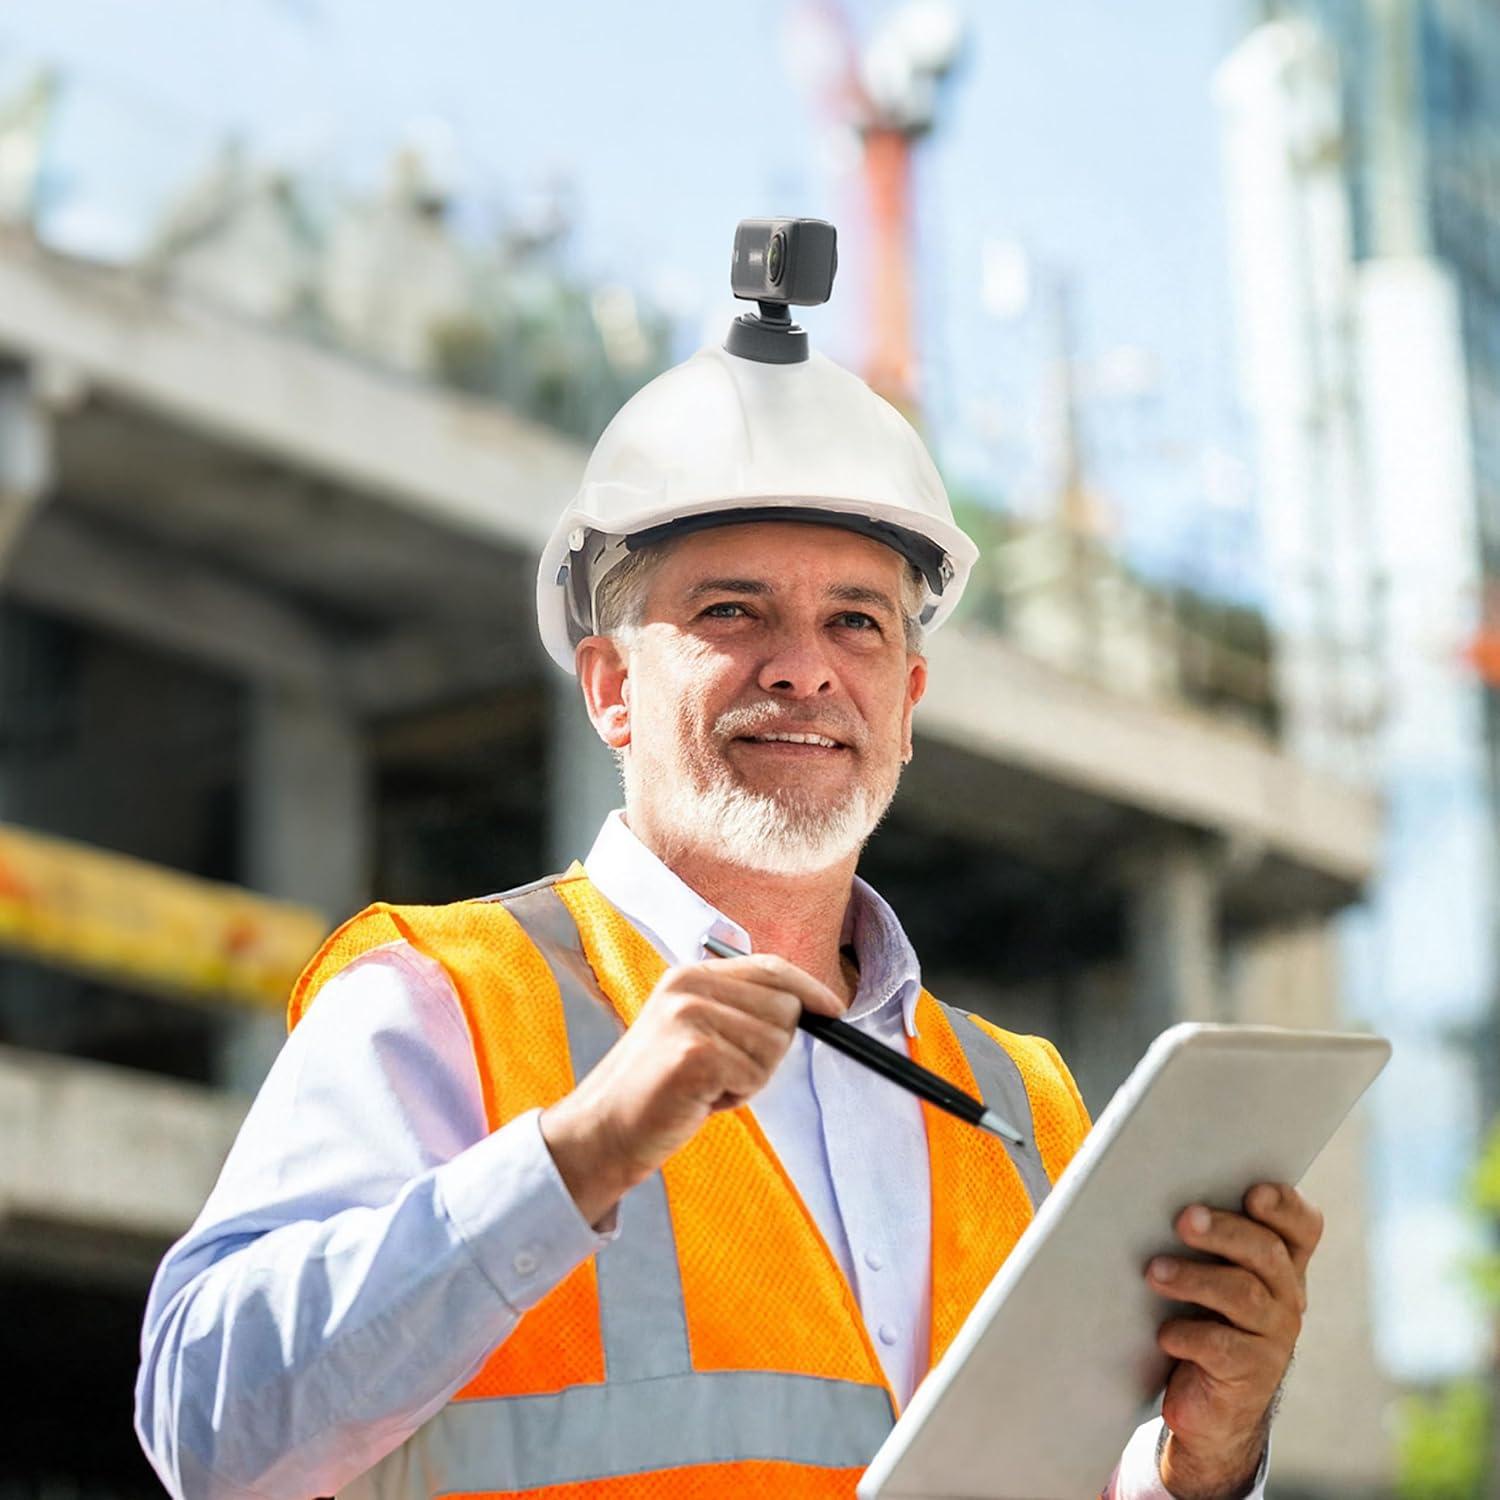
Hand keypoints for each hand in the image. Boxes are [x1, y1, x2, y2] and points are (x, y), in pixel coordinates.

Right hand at [540, 953, 846, 1225]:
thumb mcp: (696, 1031)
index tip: (833, 1008)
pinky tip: (701, 1099)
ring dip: (750, 1076)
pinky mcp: (694, 1055)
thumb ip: (739, 1009)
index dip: (808, 988)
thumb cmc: (658, 1089)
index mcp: (691, 975)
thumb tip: (806, 1005)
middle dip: (768, 1050)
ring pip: (774, 1045)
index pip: (770, 967)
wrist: (604, 1130)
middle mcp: (690, 987)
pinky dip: (736, 1096)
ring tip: (706, 1085)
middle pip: (783, 1009)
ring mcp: (690, 1018)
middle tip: (722, 1071)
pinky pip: (753, 1075)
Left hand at [1145, 1184, 1322, 1499]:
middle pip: (1266, 1252)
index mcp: (1281, 1263)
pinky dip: (1190, 1335)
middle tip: (1184, 1220)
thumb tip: (1150, 1191)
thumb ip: (1199, 1235)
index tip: (1253, 1192)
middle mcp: (1286, 1296)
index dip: (1284, 1206)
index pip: (1302, 1226)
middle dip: (1224, 1231)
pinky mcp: (1250, 1375)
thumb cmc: (1200, 1316)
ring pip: (1243, 1296)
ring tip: (1154, 1273)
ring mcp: (1273, 1338)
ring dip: (1196, 1279)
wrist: (1207, 1402)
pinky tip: (1165, 1334)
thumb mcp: (1208, 1272)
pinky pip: (1224, 1348)